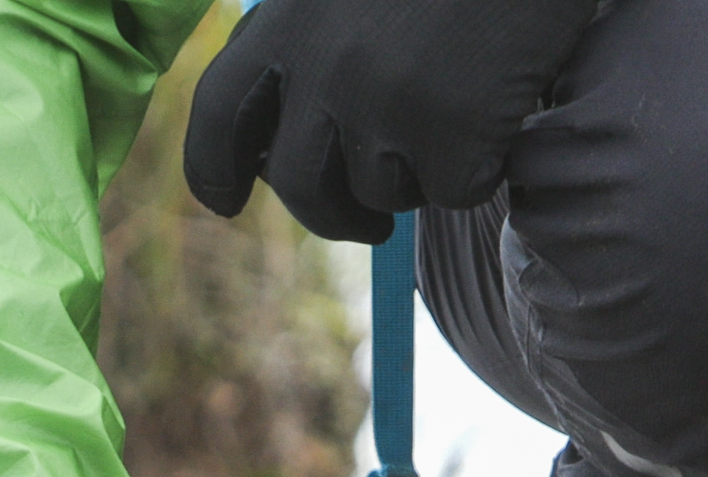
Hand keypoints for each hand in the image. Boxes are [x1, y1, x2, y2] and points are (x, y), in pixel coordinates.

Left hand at [183, 0, 595, 242]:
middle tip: (367, 224)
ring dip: (415, 176)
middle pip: (297, 184)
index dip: (212, 169)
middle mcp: (324, 66)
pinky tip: (495, 111)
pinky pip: (452, 192)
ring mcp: (386, 104)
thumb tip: (278, 152)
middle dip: (330, 217)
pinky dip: (478, 168)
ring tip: (451, 112)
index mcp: (286, 20)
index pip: (218, 114)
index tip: (225, 202)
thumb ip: (305, 48)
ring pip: (380, 194)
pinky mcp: (450, 135)